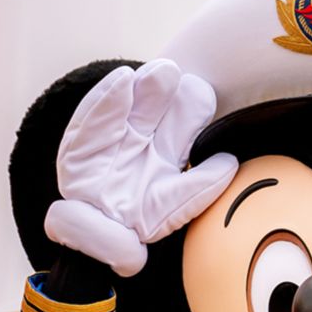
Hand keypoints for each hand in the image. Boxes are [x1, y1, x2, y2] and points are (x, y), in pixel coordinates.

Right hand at [42, 59, 240, 276]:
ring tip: (151, 73)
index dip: (193, 104)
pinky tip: (121, 79)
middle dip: (165, 87)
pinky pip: (96, 118)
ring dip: (140, 87)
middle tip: (172, 72)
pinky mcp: (83, 144)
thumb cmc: (141, 220)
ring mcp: (114, 137)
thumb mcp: (174, 205)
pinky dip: (108, 98)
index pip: (185, 117)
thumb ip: (201, 185)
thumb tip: (229, 160)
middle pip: (157, 103)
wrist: (101, 238)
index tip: (200, 93)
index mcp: (168, 147)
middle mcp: (142, 135)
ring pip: (129, 104)